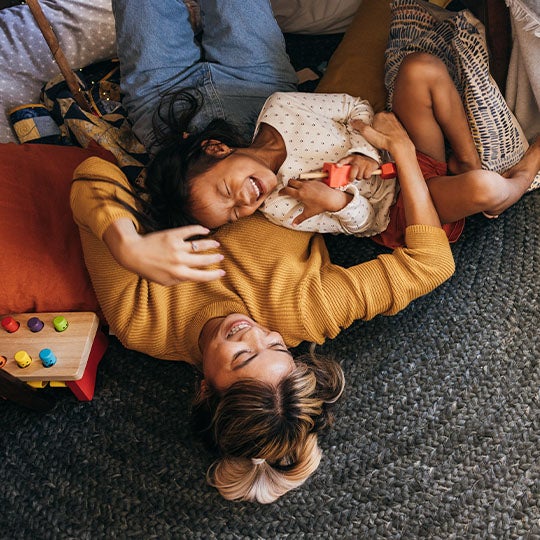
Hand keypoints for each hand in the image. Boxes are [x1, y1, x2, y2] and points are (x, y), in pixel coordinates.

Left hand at [104, 219, 224, 285]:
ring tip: (216, 244)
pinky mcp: (173, 235)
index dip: (214, 275)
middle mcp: (180, 261)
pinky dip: (200, 229)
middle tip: (221, 256)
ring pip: (200, 245)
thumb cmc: (148, 269)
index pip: (202, 276)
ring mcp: (177, 247)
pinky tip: (205, 230)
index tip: (222, 273)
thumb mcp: (164, 281)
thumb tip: (194, 276)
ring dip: (210, 244)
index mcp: (178, 274)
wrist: (133, 253)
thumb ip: (180, 280)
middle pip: (204, 259)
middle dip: (215, 258)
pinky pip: (190, 231)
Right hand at [279, 179, 352, 225]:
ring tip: (297, 188)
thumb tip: (293, 225)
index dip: (282, 191)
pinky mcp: (314, 180)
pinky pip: (306, 180)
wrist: (332, 198)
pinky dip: (304, 183)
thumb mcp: (309, 213)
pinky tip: (307, 188)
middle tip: (288, 190)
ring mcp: (309, 182)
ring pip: (298, 179)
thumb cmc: (320, 206)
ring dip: (295, 183)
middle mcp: (303, 186)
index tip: (280, 193)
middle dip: (288, 185)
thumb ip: (300, 219)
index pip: (286, 190)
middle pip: (290, 181)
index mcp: (299, 194)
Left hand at [336, 153, 379, 179]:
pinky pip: (366, 177)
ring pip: (359, 177)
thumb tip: (338, 171)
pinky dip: (366, 177)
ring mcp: (364, 163)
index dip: (340, 163)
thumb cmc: (358, 161)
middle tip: (350, 180)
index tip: (337, 165)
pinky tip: (365, 173)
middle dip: (351, 178)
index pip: (344, 160)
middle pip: (353, 172)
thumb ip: (345, 166)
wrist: (370, 156)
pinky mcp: (370, 167)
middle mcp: (357, 160)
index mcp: (350, 158)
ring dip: (359, 177)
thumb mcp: (350, 160)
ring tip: (360, 173)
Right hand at [350, 112, 412, 154]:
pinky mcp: (400, 128)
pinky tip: (387, 140)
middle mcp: (389, 116)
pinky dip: (389, 134)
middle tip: (374, 137)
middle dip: (376, 128)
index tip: (369, 133)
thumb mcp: (367, 133)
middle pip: (378, 121)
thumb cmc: (385, 140)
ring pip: (385, 125)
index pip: (371, 119)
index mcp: (380, 115)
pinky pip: (391, 129)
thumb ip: (359, 126)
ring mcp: (395, 121)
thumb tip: (353, 121)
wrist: (400, 146)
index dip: (368, 127)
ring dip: (383, 131)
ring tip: (381, 139)